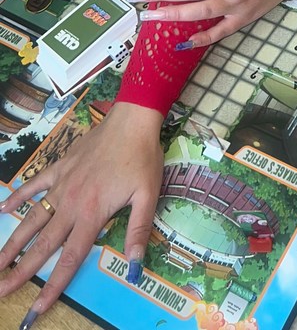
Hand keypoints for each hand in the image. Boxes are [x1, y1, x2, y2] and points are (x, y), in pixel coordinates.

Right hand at [0, 103, 163, 318]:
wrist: (132, 121)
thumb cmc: (143, 158)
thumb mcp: (148, 196)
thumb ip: (138, 232)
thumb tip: (134, 268)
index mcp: (92, 214)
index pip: (68, 258)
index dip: (53, 286)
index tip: (36, 308)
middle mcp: (71, 203)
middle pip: (42, 244)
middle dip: (20, 270)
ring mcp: (62, 184)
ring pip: (33, 218)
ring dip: (13, 241)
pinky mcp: (60, 166)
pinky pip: (35, 184)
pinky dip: (18, 197)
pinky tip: (3, 209)